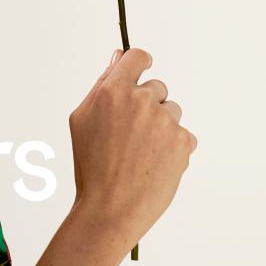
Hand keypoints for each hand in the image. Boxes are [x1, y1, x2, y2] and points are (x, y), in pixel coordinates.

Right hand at [68, 47, 197, 250]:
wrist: (110, 209)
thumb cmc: (90, 164)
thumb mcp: (81, 118)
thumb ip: (102, 84)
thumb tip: (118, 56)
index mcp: (112, 90)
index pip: (137, 56)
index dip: (140, 62)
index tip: (141, 69)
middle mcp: (141, 100)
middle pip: (156, 86)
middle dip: (147, 103)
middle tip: (131, 132)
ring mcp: (164, 122)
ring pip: (171, 111)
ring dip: (161, 125)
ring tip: (142, 152)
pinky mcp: (183, 143)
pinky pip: (183, 134)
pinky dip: (173, 147)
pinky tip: (155, 163)